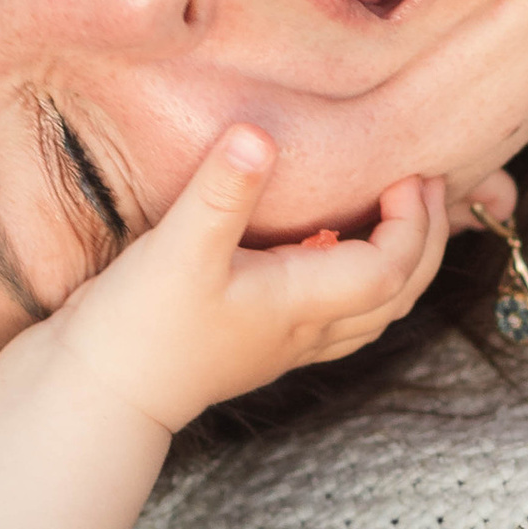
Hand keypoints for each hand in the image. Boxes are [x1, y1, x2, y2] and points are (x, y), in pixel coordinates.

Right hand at [37, 126, 449, 436]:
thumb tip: (258, 134)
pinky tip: (333, 252)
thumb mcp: (177, 249)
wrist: (98, 395)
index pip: (390, 267)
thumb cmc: (137, 328)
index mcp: (300, 305)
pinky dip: (361, 285)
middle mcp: (304, 331)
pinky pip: (338, 319)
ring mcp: (285, 344)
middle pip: (398, 295)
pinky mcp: (259, 344)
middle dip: (426, 241)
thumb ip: (222, 190)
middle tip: (429, 185)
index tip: (410, 173)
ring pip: (372, 312)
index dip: (414, 221)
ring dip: (401, 267)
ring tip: (401, 215)